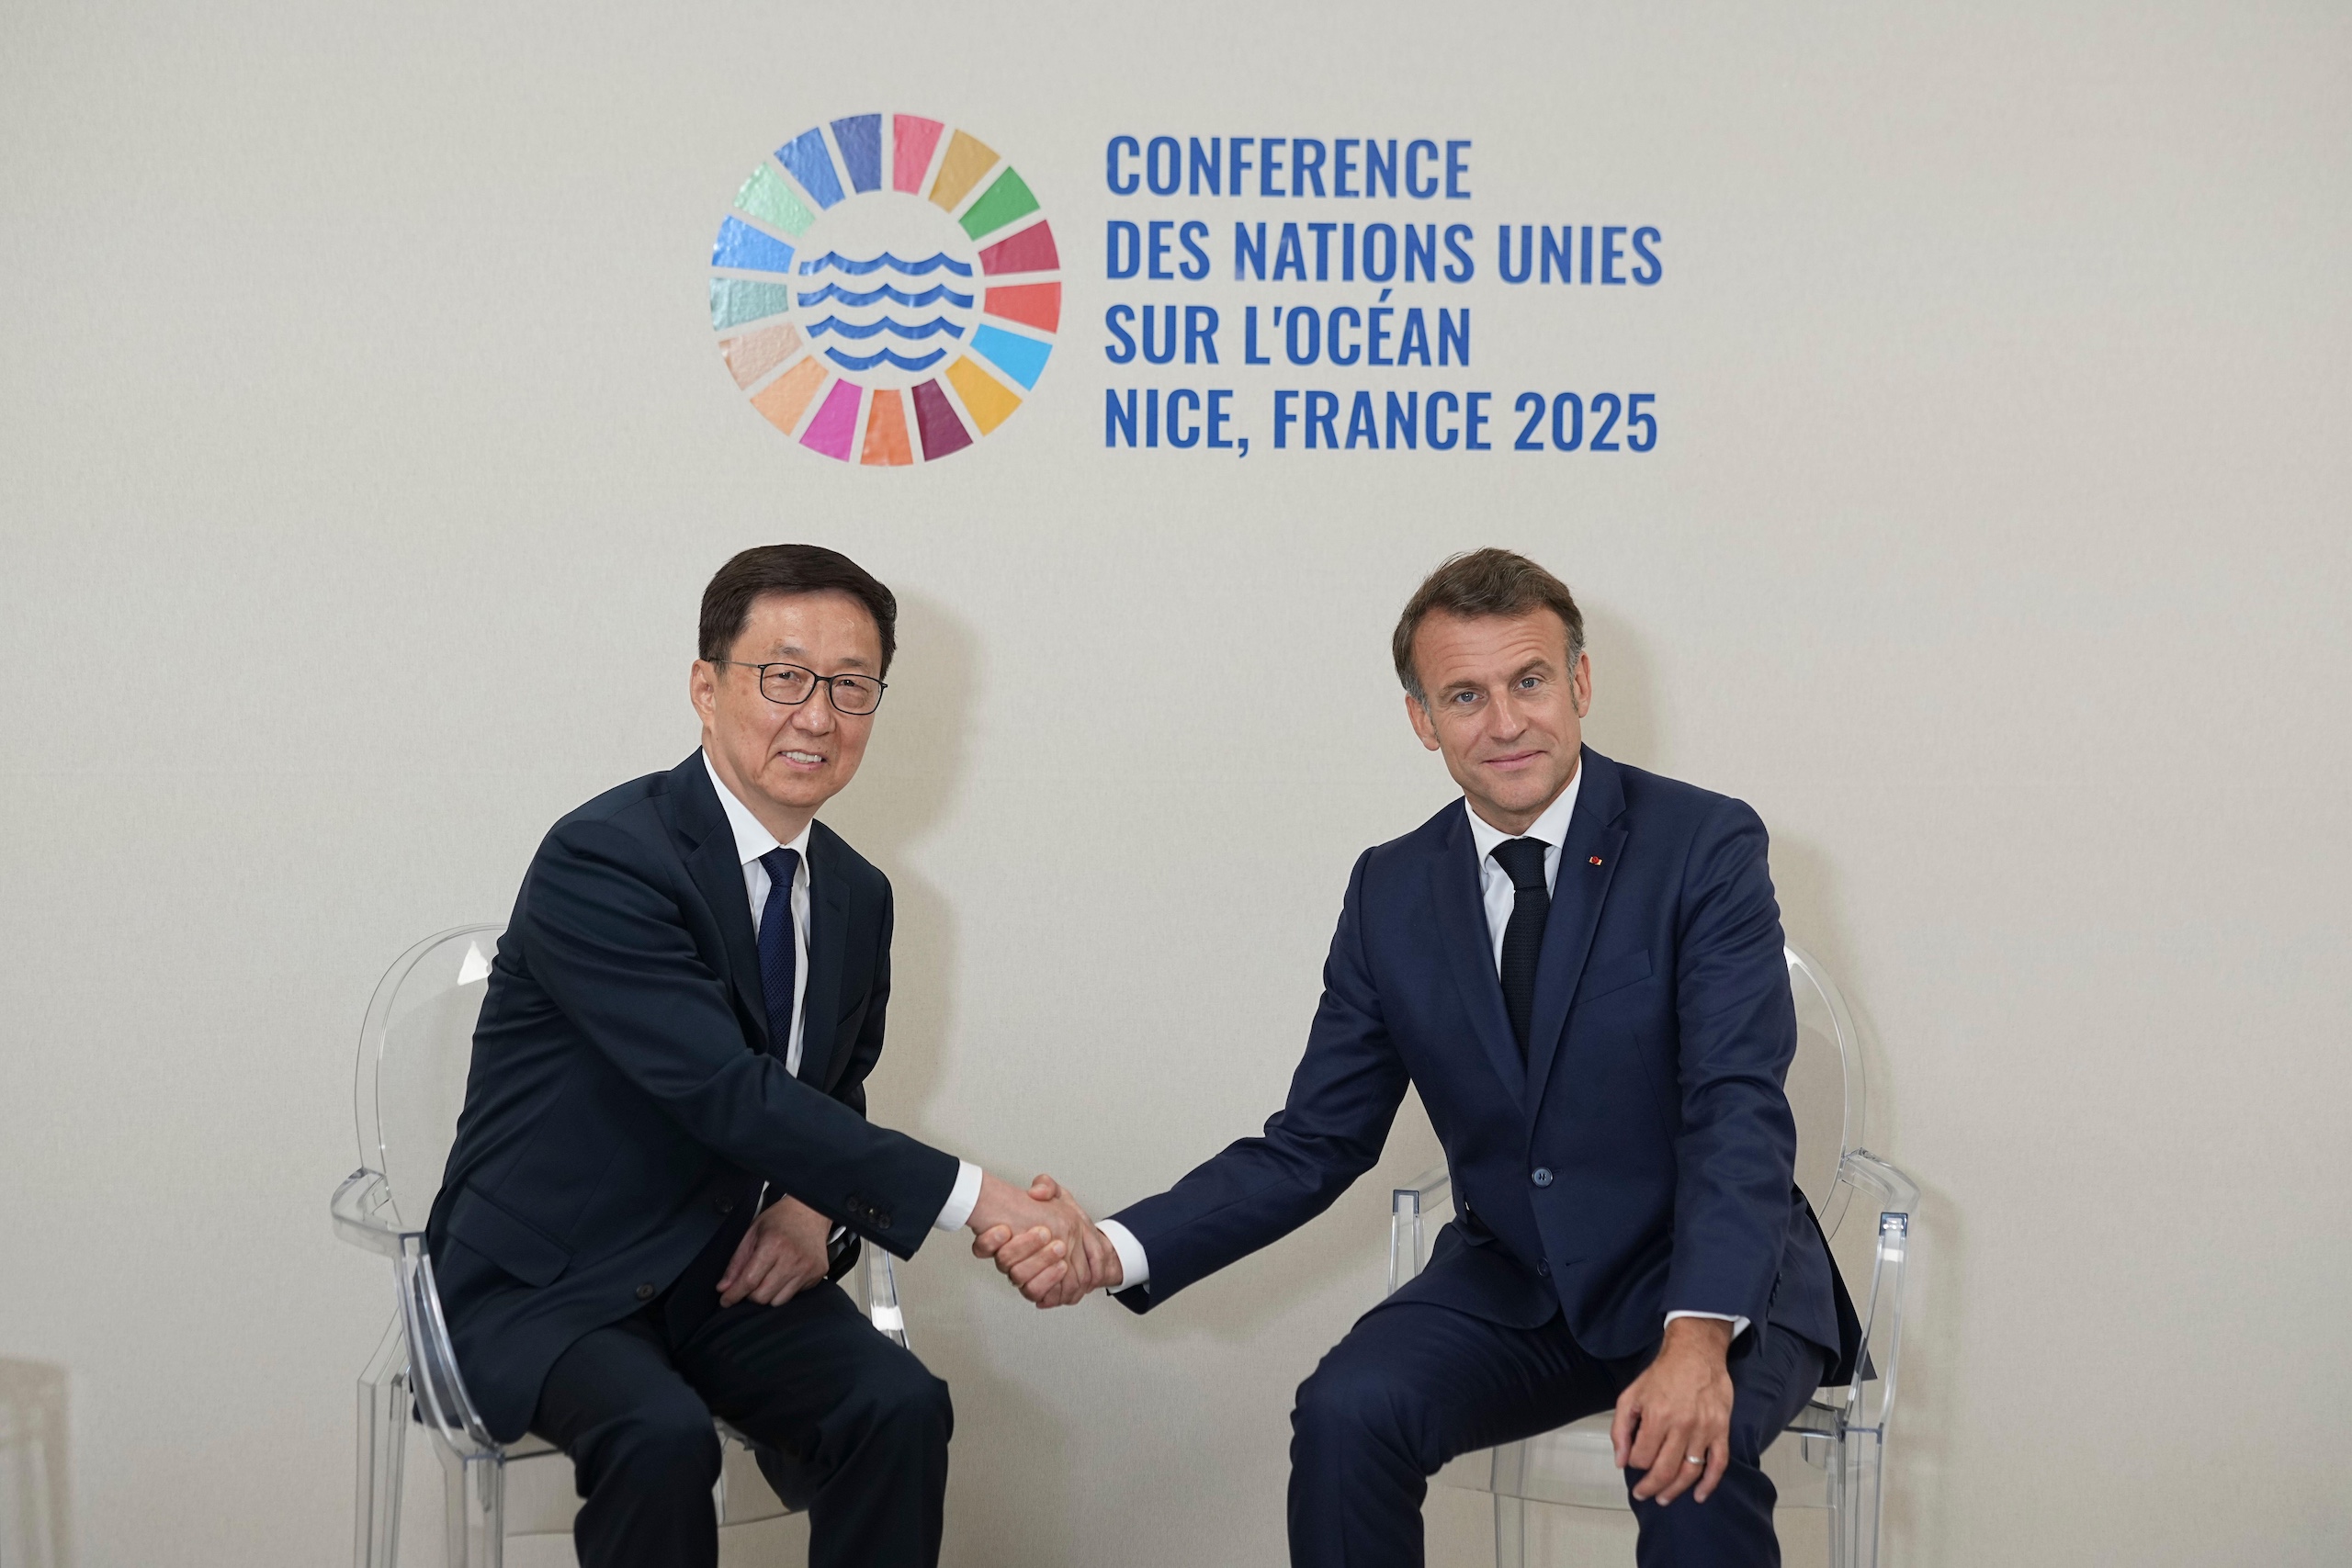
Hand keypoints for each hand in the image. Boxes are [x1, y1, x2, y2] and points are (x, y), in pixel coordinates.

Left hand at [716, 1194, 831, 1308]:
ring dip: (768, 1294)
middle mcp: (792, 1259)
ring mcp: (807, 1269)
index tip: (725, 1301)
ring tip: (769, 1277)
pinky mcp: (817, 1275)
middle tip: (750, 1282)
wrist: (812, 1211)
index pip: (749, 1281)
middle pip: (762, 1296)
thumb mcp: (753, 1233)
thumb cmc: (779, 1220)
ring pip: (777, 1301)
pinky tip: (785, 1274)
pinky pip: (793, 1296)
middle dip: (750, 1294)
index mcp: (773, 1245)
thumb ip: (737, 1262)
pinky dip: (784, 1290)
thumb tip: (723, 1288)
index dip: (734, 1294)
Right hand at [967, 1172, 1117, 1307]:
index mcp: (1006, 1236)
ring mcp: (1021, 1273)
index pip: (982, 1246)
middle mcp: (1009, 1258)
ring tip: (1059, 1247)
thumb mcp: (1056, 1196)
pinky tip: (1061, 1267)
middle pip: (1003, 1261)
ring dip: (1039, 1261)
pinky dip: (1048, 1280)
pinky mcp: (1036, 1288)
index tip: (1005, 1229)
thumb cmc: (1062, 1218)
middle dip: (1023, 1246)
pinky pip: (1035, 1292)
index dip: (988, 1241)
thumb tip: (1036, 1192)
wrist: (1083, 1240)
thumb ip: (1046, 1187)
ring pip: (1018, 1277)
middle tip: (1045, 1232)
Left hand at [1611, 1317, 1735, 1504]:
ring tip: (1663, 1499)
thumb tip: (1620, 1461)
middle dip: (1650, 1487)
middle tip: (1643, 1494)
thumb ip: (1620, 1429)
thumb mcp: (1631, 1395)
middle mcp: (1682, 1426)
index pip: (1642, 1457)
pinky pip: (1719, 1464)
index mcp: (1657, 1416)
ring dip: (1675, 1491)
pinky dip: (1709, 1484)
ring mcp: (1704, 1430)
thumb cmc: (1661, 1374)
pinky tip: (1699, 1496)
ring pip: (1689, 1472)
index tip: (1633, 1462)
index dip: (1634, 1464)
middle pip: (1664, 1470)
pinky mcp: (1721, 1430)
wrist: (1696, 1353)